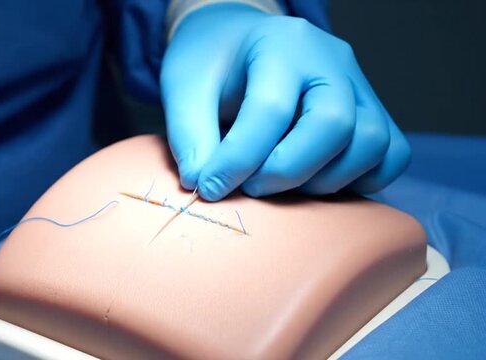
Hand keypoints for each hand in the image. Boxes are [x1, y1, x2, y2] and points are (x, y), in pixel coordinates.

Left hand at [161, 3, 410, 200]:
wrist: (238, 41)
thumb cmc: (211, 63)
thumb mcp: (184, 89)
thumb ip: (190, 136)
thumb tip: (203, 185)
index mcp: (281, 44)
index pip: (270, 108)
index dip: (238, 159)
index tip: (210, 187)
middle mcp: (331, 60)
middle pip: (334, 124)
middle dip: (287, 171)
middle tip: (250, 186)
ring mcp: (359, 85)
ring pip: (372, 142)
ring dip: (324, 180)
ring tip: (279, 182)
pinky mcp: (372, 111)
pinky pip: (391, 154)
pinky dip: (360, 179)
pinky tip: (316, 179)